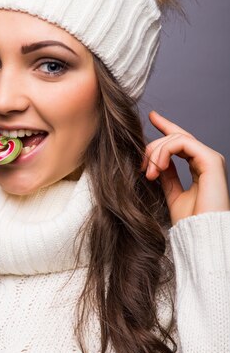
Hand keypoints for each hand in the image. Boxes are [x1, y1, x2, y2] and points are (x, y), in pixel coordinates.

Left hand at [141, 111, 229, 225]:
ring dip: (156, 152)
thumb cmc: (190, 222)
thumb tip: (156, 161)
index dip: (166, 126)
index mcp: (199, 167)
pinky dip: (165, 151)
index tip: (152, 117)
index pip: (182, 141)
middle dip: (153, 147)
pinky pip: (183, 142)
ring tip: (148, 173)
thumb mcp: (172, 194)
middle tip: (141, 167)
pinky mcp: (211, 160)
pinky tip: (157, 166)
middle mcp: (206, 160)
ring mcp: (210, 159)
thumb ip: (166, 175)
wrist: (202, 235)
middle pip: (175, 137)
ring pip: (177, 138)